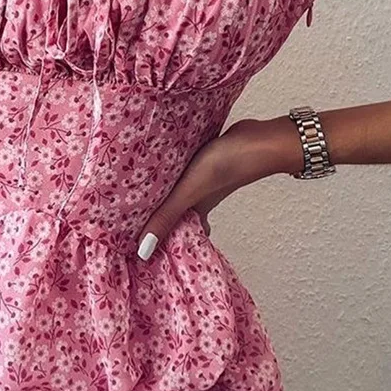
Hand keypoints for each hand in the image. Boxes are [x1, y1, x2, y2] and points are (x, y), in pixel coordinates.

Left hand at [136, 116, 300, 259]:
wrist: (258, 138)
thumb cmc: (225, 166)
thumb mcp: (189, 192)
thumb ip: (166, 217)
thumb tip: (143, 251)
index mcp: (195, 212)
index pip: (175, 234)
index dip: (159, 242)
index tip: (138, 249)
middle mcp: (199, 200)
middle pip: (176, 214)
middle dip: (157, 218)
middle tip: (132, 222)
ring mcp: (204, 181)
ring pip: (180, 194)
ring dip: (165, 196)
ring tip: (138, 196)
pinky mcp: (206, 162)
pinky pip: (185, 175)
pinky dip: (174, 177)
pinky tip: (161, 168)